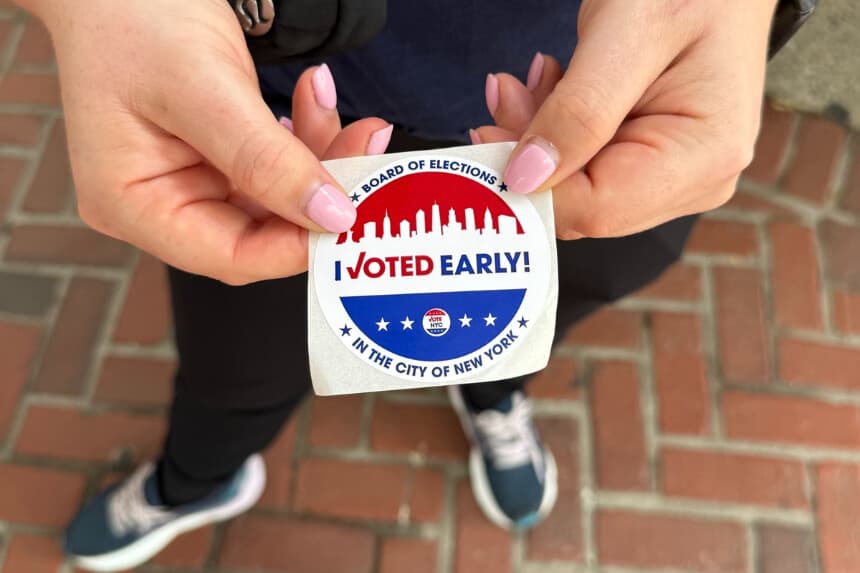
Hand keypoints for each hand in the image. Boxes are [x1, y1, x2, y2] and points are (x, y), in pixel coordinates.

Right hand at [25, 0, 389, 283]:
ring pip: (278, 198)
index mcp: (133, 205)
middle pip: (262, 231)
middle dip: (320, 195)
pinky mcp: (215, 156)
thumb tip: (330, 216)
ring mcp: (189, 180)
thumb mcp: (203, 88)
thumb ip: (266, 158)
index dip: (295, 246)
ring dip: (322, 160)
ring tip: (356, 121)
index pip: (230, 256)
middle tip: (367, 153)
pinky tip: (318, 99)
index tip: (351, 215)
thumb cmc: (132, 15)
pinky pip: (274, 166)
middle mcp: (159, 204)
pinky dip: (304, 137)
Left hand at [481, 0, 777, 239]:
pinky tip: (550, 83)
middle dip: (528, 155)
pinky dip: (552, 127)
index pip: (596, 208)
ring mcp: (674, 175)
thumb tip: (524, 178)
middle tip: (503, 93)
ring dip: (535, 135)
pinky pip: (583, 164)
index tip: (483, 139)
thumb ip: (579, 109)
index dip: (529, 185)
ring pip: (574, 187)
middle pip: (582, 204)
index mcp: (704, 158)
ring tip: (524, 80)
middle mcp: (695, 181)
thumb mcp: (629, 32)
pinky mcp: (652, 160)